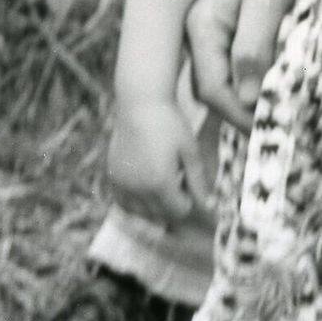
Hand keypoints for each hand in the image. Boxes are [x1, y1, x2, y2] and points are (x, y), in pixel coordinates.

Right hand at [109, 96, 213, 226]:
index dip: (189, 200)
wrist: (139, 105)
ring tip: (162, 181)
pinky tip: (145, 184)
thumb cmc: (170, 124)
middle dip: (172, 203)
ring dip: (153, 205)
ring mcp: (122, 185)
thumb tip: (208, 205)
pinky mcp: (113, 179)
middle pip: (160, 214)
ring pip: (140, 213)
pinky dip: (136, 201)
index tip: (190, 182)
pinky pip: (124, 203)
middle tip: (178, 179)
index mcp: (160, 183)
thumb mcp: (191, 151)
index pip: (179, 211)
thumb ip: (199, 181)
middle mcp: (138, 189)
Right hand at [184, 0, 302, 131]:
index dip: (238, 113)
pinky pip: (230, 62)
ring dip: (244, 96)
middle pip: (212, 87)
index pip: (212, 88)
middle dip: (239, 110)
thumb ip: (255, 48)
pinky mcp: (224, 25)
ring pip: (221, 76)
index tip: (265, 128)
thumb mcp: (269, 0)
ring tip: (269, 110)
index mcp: (201, 29)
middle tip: (269, 126)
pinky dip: (248, 78)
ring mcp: (207, 30)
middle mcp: (197, 34)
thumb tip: (249, 97)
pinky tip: (265, 83)